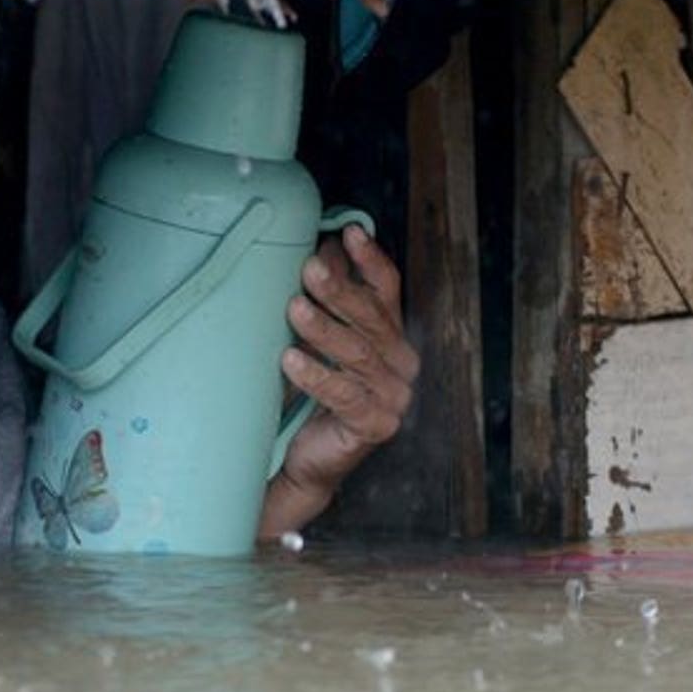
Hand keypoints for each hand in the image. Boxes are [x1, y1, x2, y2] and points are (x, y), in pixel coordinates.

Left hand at [276, 224, 419, 502]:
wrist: (310, 459)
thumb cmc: (313, 395)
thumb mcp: (319, 342)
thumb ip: (325, 303)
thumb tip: (318, 251)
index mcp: (392, 338)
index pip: (387, 291)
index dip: (370, 260)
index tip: (348, 232)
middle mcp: (402, 365)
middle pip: (372, 319)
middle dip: (339, 291)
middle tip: (309, 269)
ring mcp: (395, 398)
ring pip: (357, 355)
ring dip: (323, 329)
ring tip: (294, 308)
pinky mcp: (376, 426)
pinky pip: (345, 395)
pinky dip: (316, 375)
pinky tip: (290, 359)